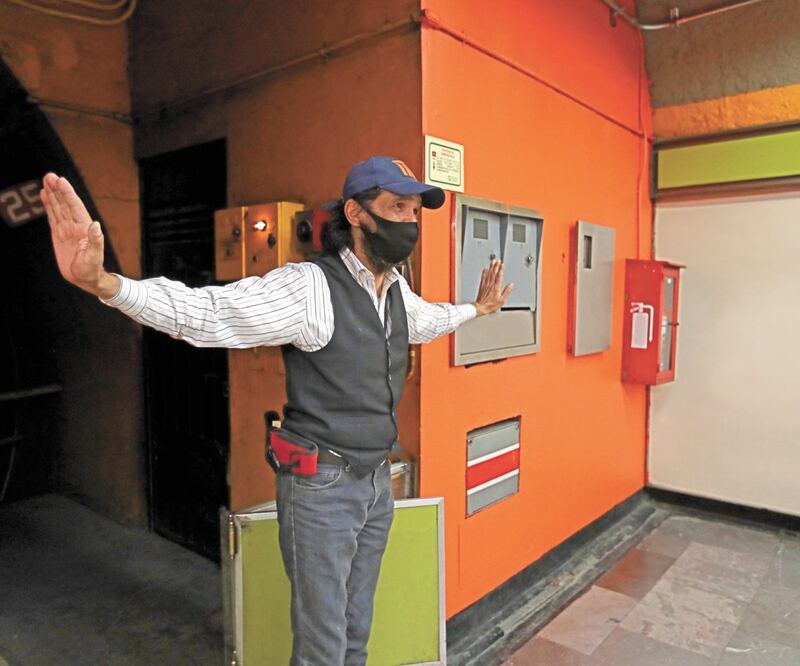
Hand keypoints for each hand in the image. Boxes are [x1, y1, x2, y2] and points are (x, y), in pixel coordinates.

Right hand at [40, 173, 118, 297]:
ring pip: (58, 208)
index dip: (68, 193)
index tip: (61, 180)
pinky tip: (45, 196)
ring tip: (46, 180)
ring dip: (52, 194)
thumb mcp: (95, 255)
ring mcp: (67, 229)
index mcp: (84, 227)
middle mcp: (75, 225)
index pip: (75, 206)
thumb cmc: (92, 268)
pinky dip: (49, 206)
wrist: (86, 279)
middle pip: (65, 203)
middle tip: (49, 175)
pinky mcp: (59, 235)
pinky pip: (52, 217)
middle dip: (58, 190)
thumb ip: (95, 240)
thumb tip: (95, 225)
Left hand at [474, 259, 512, 315]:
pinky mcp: (481, 286)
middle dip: (496, 266)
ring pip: (489, 273)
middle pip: (494, 273)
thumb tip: (511, 285)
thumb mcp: (502, 300)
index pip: (499, 276)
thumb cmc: (491, 305)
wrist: (480, 307)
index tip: (502, 264)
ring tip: (493, 261)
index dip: (501, 269)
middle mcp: (491, 284)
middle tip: (498, 260)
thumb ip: (507, 291)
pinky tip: (485, 268)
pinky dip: (484, 272)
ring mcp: (485, 284)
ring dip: (491, 267)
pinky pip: (483, 277)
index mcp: (496, 287)